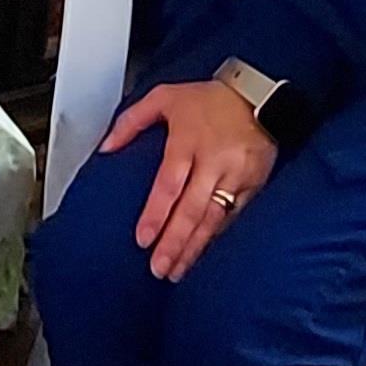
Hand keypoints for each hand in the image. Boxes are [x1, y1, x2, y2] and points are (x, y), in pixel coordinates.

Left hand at [100, 78, 277, 280]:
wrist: (259, 95)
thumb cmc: (209, 99)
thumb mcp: (165, 97)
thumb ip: (131, 121)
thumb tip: (105, 147)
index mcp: (187, 142)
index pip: (169, 185)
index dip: (157, 214)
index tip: (143, 239)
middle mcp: (213, 162)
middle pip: (192, 209)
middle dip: (175, 242)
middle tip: (159, 268)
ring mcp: (235, 176)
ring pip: (213, 219)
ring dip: (194, 248)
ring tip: (177, 270)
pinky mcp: (253, 185)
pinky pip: (233, 217)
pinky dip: (216, 238)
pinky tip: (203, 254)